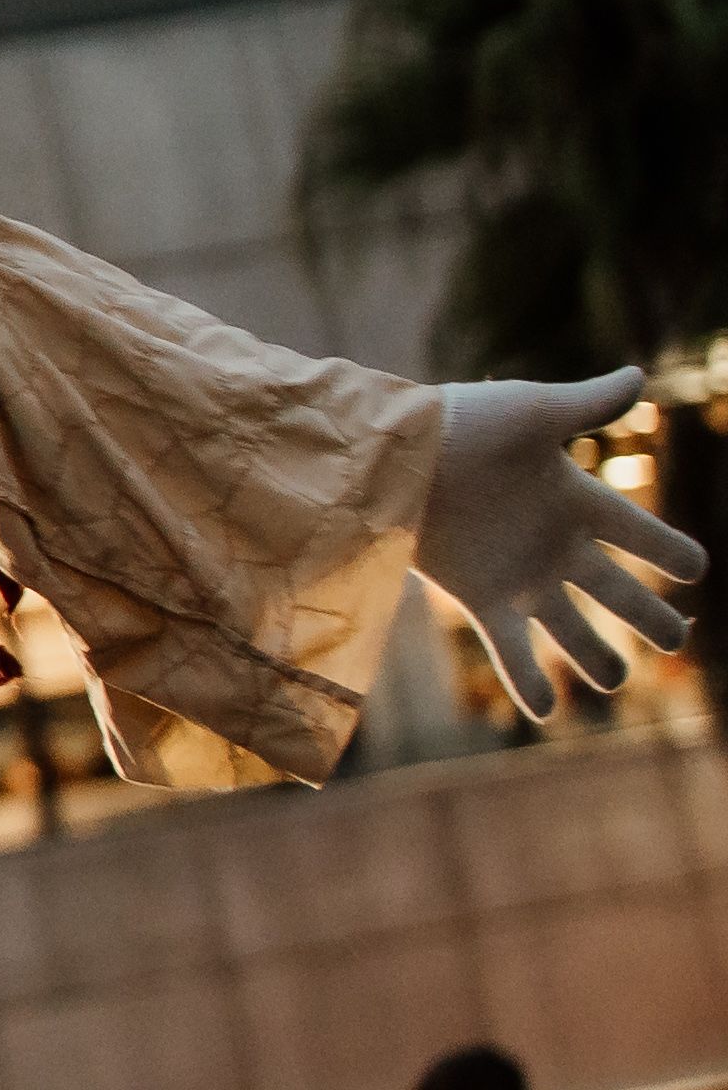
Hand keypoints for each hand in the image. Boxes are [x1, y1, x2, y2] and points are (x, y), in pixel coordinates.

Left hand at [414, 368, 700, 713]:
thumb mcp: (534, 411)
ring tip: (615, 683)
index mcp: (575, 499)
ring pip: (569, 628)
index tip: (696, 569)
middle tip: (676, 641)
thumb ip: (589, 402)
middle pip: (614, 590)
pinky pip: (512, 650)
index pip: (638, 532)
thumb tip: (637, 375)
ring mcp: (518, 575)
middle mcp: (553, 543)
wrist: (392, 457)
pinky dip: (529, 682)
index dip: (668, 550)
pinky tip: (547, 714)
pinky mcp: (479, 598)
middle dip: (647, 617)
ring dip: (594, 657)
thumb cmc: (461, 425)